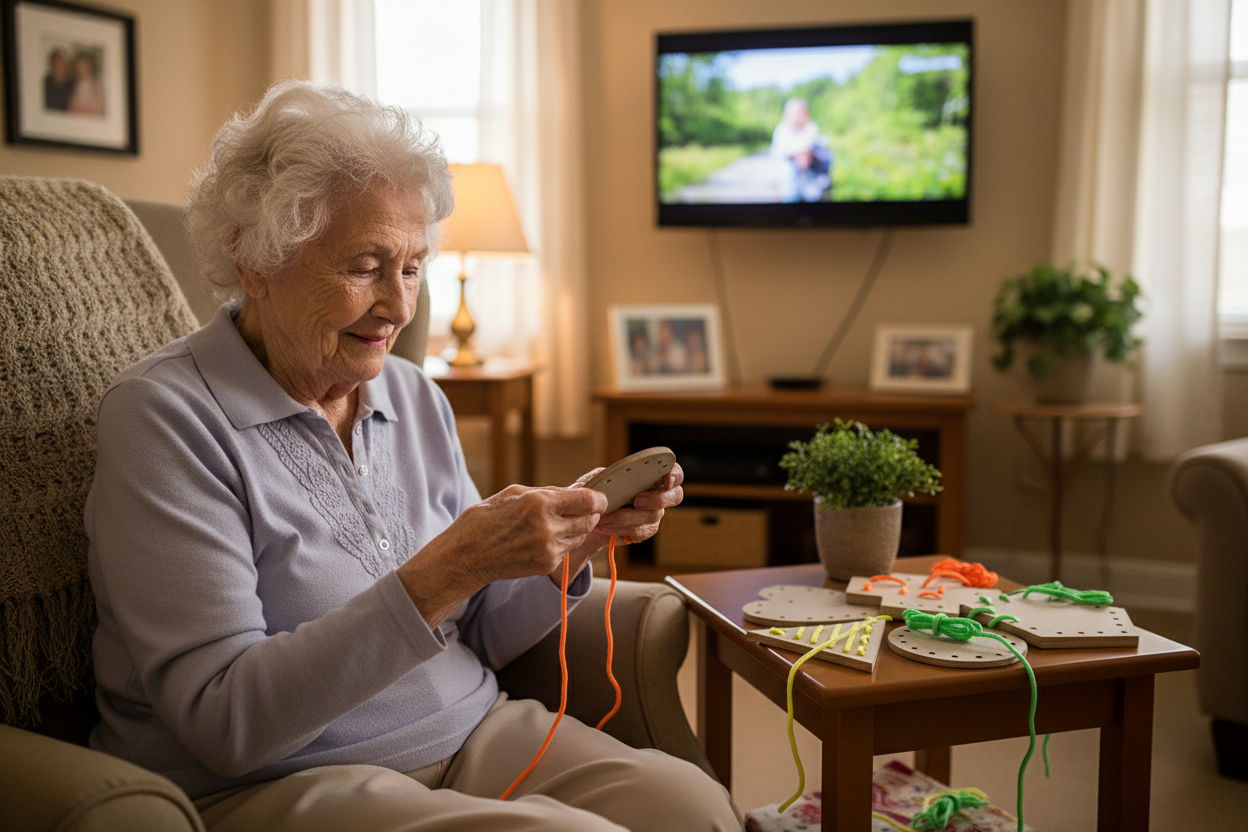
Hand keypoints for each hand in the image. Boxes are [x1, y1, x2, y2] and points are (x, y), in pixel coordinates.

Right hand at [396, 485, 607, 625]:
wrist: (465, 556)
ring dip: (577, 527)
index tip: (597, 496)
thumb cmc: (485, 519)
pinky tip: (545, 536)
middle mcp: (548, 527)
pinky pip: (567, 549)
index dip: (598, 497)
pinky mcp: (546, 565)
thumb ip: (549, 491)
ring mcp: (549, 550)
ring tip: (559, 521)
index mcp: (540, 503)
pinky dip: (564, 542)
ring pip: (581, 536)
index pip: (588, 500)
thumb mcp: (514, 493)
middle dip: (590, 512)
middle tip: (581, 508)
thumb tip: (576, 489)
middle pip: (590, 519)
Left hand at [563, 462, 685, 572]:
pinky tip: (606, 526)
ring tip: (604, 518)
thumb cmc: (597, 493)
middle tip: (637, 501)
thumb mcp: (596, 480)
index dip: (675, 475)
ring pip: (652, 517)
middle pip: (675, 496)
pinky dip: (620, 529)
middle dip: (658, 499)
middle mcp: (657, 495)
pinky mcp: (644, 530)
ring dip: (627, 517)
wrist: (589, 518)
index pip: (674, 472)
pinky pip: (640, 532)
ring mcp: (653, 514)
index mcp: (651, 476)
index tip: (666, 481)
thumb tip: (596, 481)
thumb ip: (600, 476)